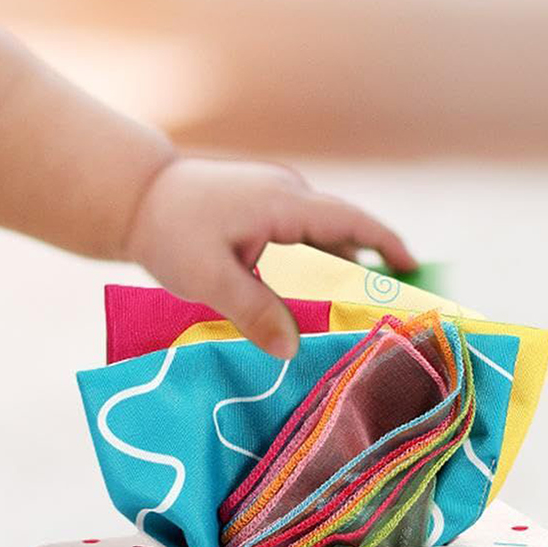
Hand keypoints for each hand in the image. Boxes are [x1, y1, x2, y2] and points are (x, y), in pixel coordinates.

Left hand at [120, 157, 415, 359]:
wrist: (132, 196)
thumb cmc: (168, 231)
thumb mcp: (207, 277)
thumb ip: (253, 311)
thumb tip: (294, 350)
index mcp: (284, 203)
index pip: (351, 222)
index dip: (387, 246)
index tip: (415, 272)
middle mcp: (286, 196)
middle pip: (340, 238)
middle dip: (364, 276)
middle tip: (384, 319)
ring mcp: (272, 201)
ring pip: (316, 244)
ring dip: (330, 278)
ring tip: (345, 323)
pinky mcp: (257, 213)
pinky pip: (295, 244)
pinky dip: (305, 273)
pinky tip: (301, 308)